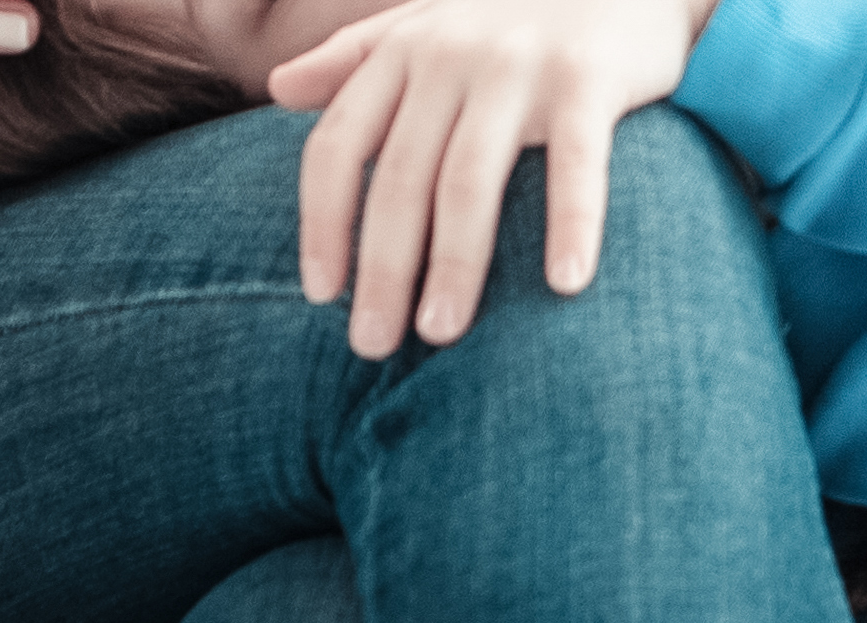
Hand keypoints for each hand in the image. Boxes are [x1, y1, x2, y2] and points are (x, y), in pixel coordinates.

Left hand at [268, 0, 720, 358]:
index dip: (322, 225)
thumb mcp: (426, 24)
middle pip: (399, 180)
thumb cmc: (511, 17)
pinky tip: (565, 287)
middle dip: (382, 270)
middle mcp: (450, 55)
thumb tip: (277, 88)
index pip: (337, 148)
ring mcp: (520, 65)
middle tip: (372, 345)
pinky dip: (571, 225)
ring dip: (454, 265)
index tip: (321, 296)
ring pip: (470, 182)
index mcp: (401, 51)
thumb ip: (353, 58)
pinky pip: (575, 165)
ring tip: (440, 336)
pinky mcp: (590, 78)